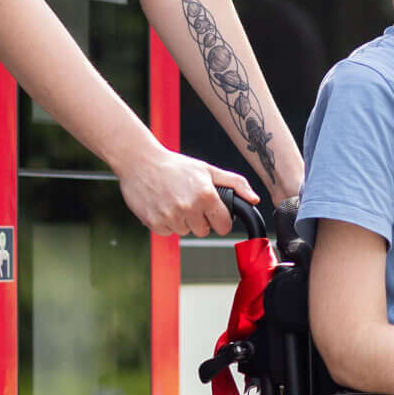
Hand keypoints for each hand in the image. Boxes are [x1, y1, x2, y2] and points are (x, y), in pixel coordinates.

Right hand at [117, 148, 256, 237]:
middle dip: (199, 219)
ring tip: (174, 200)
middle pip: (204, 231)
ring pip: (185, 232)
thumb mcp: (208, 170)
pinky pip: (168, 232)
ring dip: (182, 221)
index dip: (219, 219)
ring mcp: (170, 217)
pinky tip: (163, 205)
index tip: (213, 213)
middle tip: (189, 201)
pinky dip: (166, 222)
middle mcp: (188, 207)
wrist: (140, 162)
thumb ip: (235, 184)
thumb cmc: (174, 166)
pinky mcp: (154, 223)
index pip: (223, 226)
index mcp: (205, 195)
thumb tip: (254, 199)